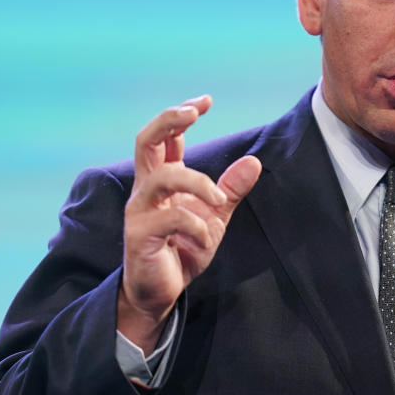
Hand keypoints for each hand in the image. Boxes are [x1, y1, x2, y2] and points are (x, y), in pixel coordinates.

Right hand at [118, 96, 261, 352]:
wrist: (160, 294)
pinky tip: (205, 239)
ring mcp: (140, 212)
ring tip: (219, 201)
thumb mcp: (214, 217)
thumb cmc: (182, 250)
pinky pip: (171, 218)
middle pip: (144, 141)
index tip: (205, 101)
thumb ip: (231, 190)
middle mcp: (146, 190)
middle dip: (168, 120)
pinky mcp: (140, 236)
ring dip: (198, 183)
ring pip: (163, 176)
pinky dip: (197, 226)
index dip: (180, 115)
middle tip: (193, 113)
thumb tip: (254, 162)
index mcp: (162, 180)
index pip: (164, 138)